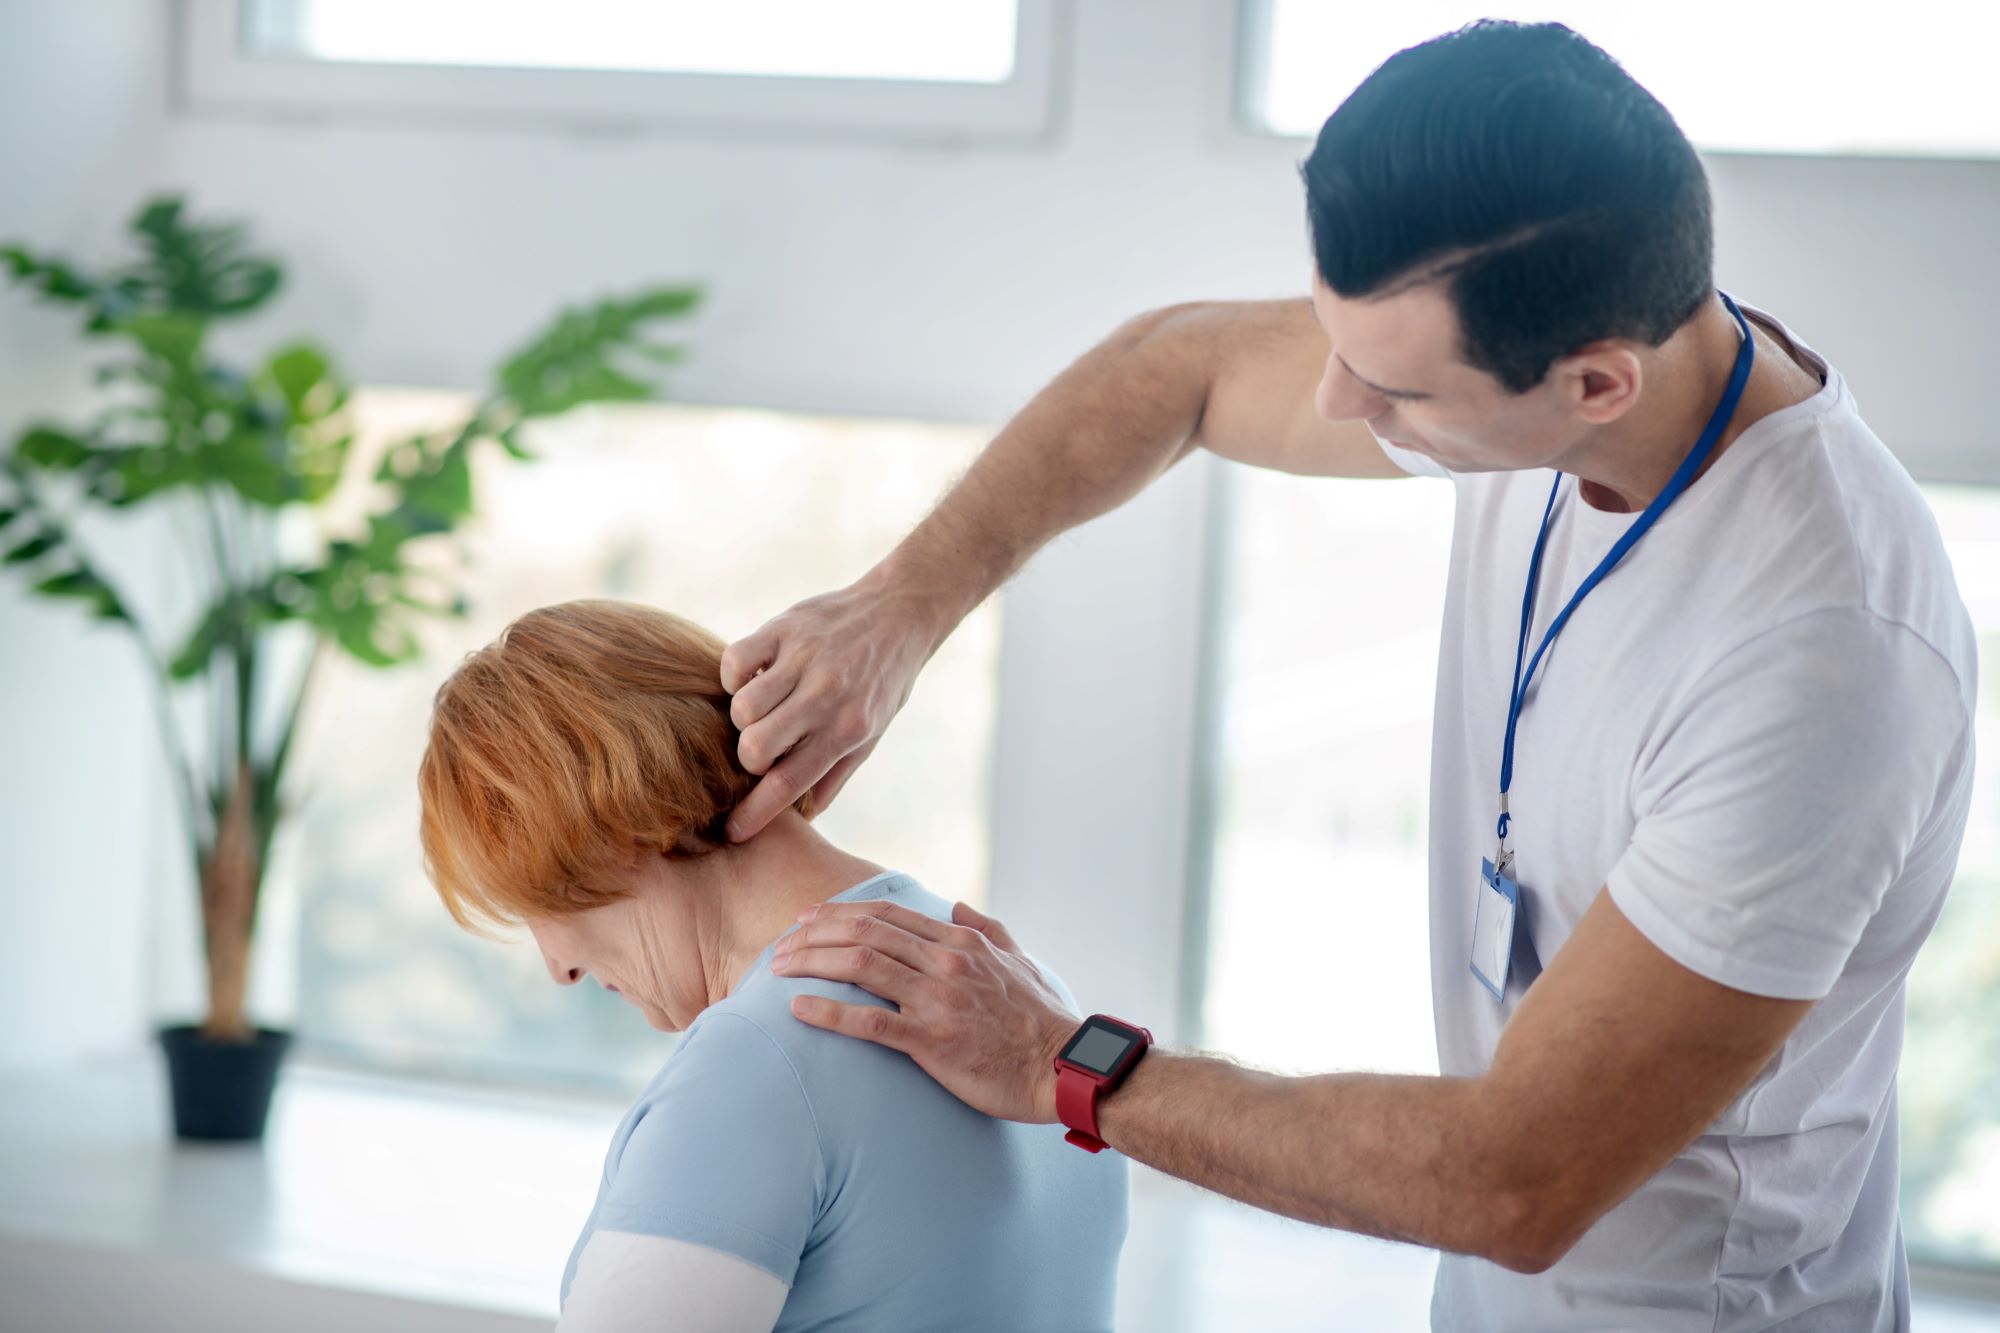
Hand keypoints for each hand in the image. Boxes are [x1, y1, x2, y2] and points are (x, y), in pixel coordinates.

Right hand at [719, 572, 948, 841]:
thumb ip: (835, 775)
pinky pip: (735, 662)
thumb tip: (803, 819)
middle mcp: (826, 696)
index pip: (789, 783)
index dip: (755, 814)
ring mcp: (804, 659)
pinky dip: (735, 677)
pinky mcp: (784, 628)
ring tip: (764, 711)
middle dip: (749, 759)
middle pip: (756, 747)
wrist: (898, 613)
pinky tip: (755, 679)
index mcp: (848, 729)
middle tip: (761, 749)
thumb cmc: (882, 682)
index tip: (734, 832)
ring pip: (743, 707)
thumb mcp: (871, 734)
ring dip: (743, 718)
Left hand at [770, 899, 1077, 1124]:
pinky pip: (869, 1022)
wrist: (1063, 1067)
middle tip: (781, 944)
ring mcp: (938, 1000)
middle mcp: (946, 962)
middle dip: (814, 934)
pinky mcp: (932, 1041)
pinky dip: (828, 1011)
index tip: (808, 919)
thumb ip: (988, 929)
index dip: (840, 912)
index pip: (887, 914)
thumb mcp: (1020, 961)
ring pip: (860, 965)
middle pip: (864, 932)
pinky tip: (798, 1008)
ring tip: (777, 969)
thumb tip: (957, 905)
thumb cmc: (1042, 1020)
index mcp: (962, 941)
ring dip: (811, 962)